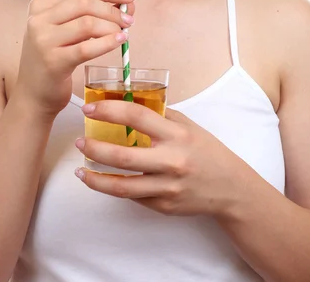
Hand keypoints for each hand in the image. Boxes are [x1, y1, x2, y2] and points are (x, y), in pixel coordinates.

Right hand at [12, 0, 135, 119]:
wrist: (33, 96)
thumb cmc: (54, 59)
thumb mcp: (64, 30)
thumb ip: (89, 13)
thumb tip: (125, 2)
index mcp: (40, 6)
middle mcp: (38, 20)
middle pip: (85, 2)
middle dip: (112, 9)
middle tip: (129, 19)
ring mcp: (43, 41)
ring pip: (87, 23)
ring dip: (112, 26)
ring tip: (123, 33)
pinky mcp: (53, 62)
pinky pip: (87, 48)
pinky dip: (107, 42)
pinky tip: (119, 42)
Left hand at [75, 101, 250, 216]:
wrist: (230, 188)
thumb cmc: (206, 150)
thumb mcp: (187, 126)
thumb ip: (160, 116)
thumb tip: (127, 103)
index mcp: (176, 135)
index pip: (136, 116)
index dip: (109, 110)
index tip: (89, 109)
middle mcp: (171, 161)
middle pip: (122, 156)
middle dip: (93, 148)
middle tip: (79, 141)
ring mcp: (166, 187)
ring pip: (121, 186)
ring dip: (95, 178)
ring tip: (81, 169)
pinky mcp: (163, 206)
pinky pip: (133, 197)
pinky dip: (115, 188)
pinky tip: (103, 181)